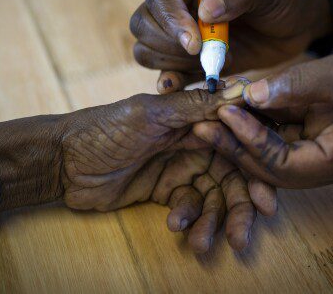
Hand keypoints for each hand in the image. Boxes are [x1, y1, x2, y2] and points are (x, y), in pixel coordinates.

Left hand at [58, 78, 276, 251]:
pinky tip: (175, 225)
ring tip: (203, 243)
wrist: (65, 161)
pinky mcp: (166, 192)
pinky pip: (188, 208)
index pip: (237, 142)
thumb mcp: (149, 114)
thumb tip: (241, 90)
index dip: (255, 169)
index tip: (267, 197)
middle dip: (239, 208)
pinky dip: (186, 219)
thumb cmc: (105, 129)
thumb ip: (193, 106)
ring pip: (211, 199)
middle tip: (243, 235)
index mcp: (194, 119)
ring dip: (212, 222)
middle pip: (231, 177)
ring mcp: (180, 169)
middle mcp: (194, 143)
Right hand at [130, 0, 331, 92]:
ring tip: (212, 65)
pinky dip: (173, 83)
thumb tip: (205, 10)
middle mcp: (178, 7)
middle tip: (202, 55)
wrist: (299, 21)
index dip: (171, 23)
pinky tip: (183, 90)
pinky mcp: (191, 63)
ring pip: (148, 52)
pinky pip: (168, 73)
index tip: (196, 44)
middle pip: (144, 27)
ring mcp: (182, 36)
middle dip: (168, 46)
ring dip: (172, 64)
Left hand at [194, 24, 332, 186]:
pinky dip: (270, 114)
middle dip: (240, 144)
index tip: (223, 115)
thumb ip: (297, 85)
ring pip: (282, 145)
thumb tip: (249, 93)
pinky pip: (294, 126)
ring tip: (215, 110)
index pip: (285, 167)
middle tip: (202, 123)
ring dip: (251, 128)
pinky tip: (245, 97)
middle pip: (276, 164)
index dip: (251, 143)